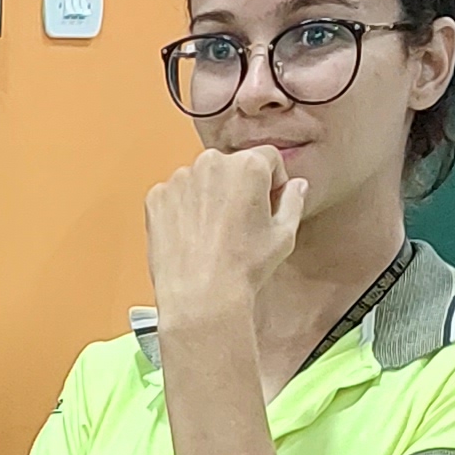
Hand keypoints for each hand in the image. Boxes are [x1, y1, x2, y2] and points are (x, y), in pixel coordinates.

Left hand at [143, 147, 312, 330]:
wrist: (201, 296)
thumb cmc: (244, 268)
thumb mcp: (283, 234)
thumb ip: (294, 201)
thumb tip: (297, 185)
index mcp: (248, 166)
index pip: (267, 158)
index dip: (273, 181)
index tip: (268, 203)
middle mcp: (211, 163)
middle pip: (232, 167)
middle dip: (239, 187)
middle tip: (240, 223)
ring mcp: (180, 179)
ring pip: (202, 180)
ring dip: (210, 197)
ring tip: (214, 234)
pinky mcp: (157, 197)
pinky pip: (176, 195)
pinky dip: (183, 210)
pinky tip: (192, 237)